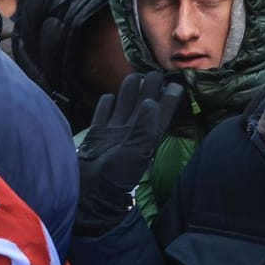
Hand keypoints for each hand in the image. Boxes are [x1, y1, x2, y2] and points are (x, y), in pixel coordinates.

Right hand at [74, 72, 182, 235]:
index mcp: (145, 137)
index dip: (169, 100)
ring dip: (128, 92)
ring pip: (123, 107)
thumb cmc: (115, 176)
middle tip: (154, 72)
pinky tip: (109, 97)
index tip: (175, 83)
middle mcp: (131, 133)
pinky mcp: (96, 136)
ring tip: (134, 76)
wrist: (89, 192)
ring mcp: (113, 134)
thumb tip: (151, 101)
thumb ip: (144, 127)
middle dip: (149, 90)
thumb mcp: (136, 152)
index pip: (161, 114)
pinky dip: (106, 105)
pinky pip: (102, 115)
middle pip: (143, 106)